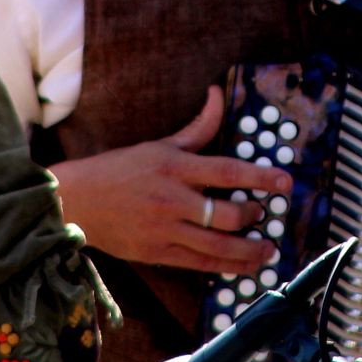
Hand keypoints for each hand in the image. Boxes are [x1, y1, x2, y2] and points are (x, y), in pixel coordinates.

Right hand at [49, 85, 285, 273]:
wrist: (76, 202)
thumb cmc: (120, 170)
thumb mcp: (159, 144)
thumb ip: (197, 127)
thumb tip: (218, 94)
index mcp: (174, 167)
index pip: (228, 171)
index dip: (261, 177)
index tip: (285, 184)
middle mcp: (172, 199)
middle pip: (226, 213)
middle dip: (253, 216)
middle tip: (264, 215)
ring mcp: (164, 229)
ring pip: (217, 246)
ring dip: (249, 250)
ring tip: (267, 250)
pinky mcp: (157, 253)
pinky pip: (200, 264)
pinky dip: (227, 266)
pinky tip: (245, 266)